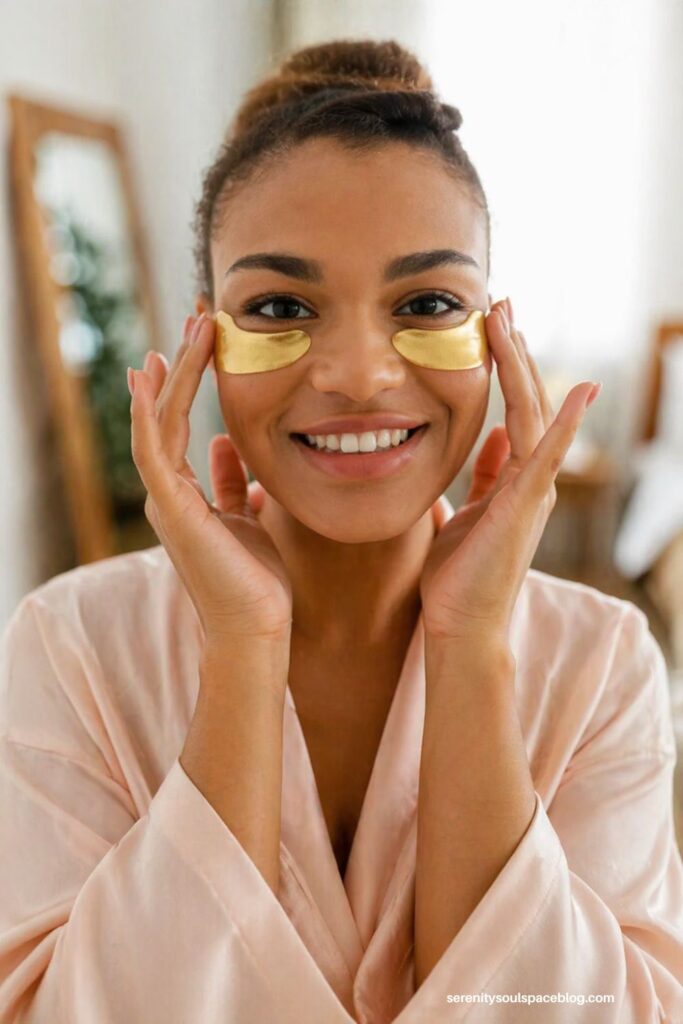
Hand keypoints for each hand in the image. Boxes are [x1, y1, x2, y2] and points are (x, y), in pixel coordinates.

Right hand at [128, 313, 292, 643]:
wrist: (258, 628)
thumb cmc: (257, 582)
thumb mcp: (248, 519)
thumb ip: (233, 484)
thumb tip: (227, 444)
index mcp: (186, 496)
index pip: (180, 426)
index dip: (189, 382)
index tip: (203, 342)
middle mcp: (169, 494)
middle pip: (165, 415)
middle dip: (181, 366)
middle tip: (197, 318)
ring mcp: (166, 501)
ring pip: (158, 423)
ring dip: (175, 374)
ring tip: (191, 329)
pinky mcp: (171, 509)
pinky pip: (154, 450)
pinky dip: (151, 411)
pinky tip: (152, 375)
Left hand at [420, 297, 600, 644]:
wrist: (459, 627)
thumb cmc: (457, 579)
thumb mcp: (464, 514)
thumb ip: (478, 479)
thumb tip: (486, 442)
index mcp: (513, 480)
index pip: (512, 409)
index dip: (505, 367)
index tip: (492, 326)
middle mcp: (530, 481)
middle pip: (527, 402)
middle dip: (514, 351)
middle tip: (502, 302)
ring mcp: (533, 494)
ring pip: (534, 416)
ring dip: (523, 366)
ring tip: (509, 319)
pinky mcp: (526, 508)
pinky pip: (547, 458)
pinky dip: (565, 424)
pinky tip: (579, 391)